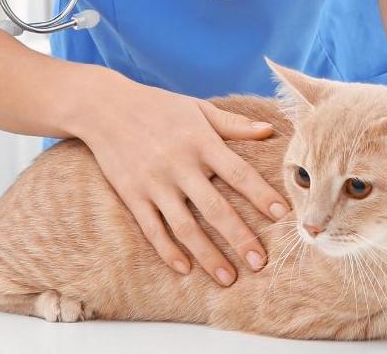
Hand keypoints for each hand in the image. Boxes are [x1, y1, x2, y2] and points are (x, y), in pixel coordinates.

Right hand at [72, 67, 289, 286]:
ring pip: (185, 227)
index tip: (281, 216)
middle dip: (239, 238)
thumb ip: (234, 124)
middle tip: (260, 263)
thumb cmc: (159, 107)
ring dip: (208, 255)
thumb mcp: (198, 109)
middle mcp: (179, 165)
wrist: (105, 107)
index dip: (261, 195)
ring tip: (228, 278)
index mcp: (201, 142)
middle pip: (215, 209)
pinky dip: (168, 252)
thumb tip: (270, 131)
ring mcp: (154, 183)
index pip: (238, 172)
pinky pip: (152, 230)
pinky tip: (185, 269)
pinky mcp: (132, 195)